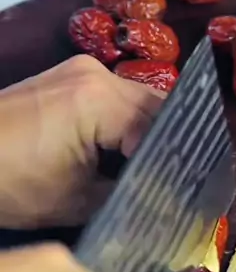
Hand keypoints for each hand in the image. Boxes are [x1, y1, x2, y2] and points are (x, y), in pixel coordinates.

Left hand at [0, 55, 163, 227]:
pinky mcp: (71, 77)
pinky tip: (128, 153)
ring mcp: (83, 70)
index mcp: (99, 100)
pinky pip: (116, 97)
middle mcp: (97, 73)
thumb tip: (163, 199)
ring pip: (138, 100)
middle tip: (178, 182)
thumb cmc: (9, 181)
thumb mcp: (75, 201)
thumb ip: (128, 195)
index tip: (183, 191)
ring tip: (156, 170)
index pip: (162, 126)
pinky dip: (126, 123)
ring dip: (149, 132)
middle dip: (167, 143)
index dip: (176, 160)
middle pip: (156, 106)